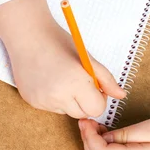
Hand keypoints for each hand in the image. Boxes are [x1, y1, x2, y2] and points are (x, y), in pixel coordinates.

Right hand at [0, 0, 125, 117]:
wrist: (27, 35)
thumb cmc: (58, 42)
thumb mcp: (87, 57)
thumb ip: (106, 79)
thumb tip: (121, 95)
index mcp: (75, 83)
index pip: (96, 109)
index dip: (99, 98)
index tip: (94, 85)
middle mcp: (58, 96)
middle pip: (82, 114)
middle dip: (85, 101)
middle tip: (79, 81)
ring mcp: (43, 101)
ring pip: (66, 111)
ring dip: (69, 101)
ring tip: (61, 78)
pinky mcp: (31, 102)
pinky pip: (51, 108)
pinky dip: (54, 98)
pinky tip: (49, 80)